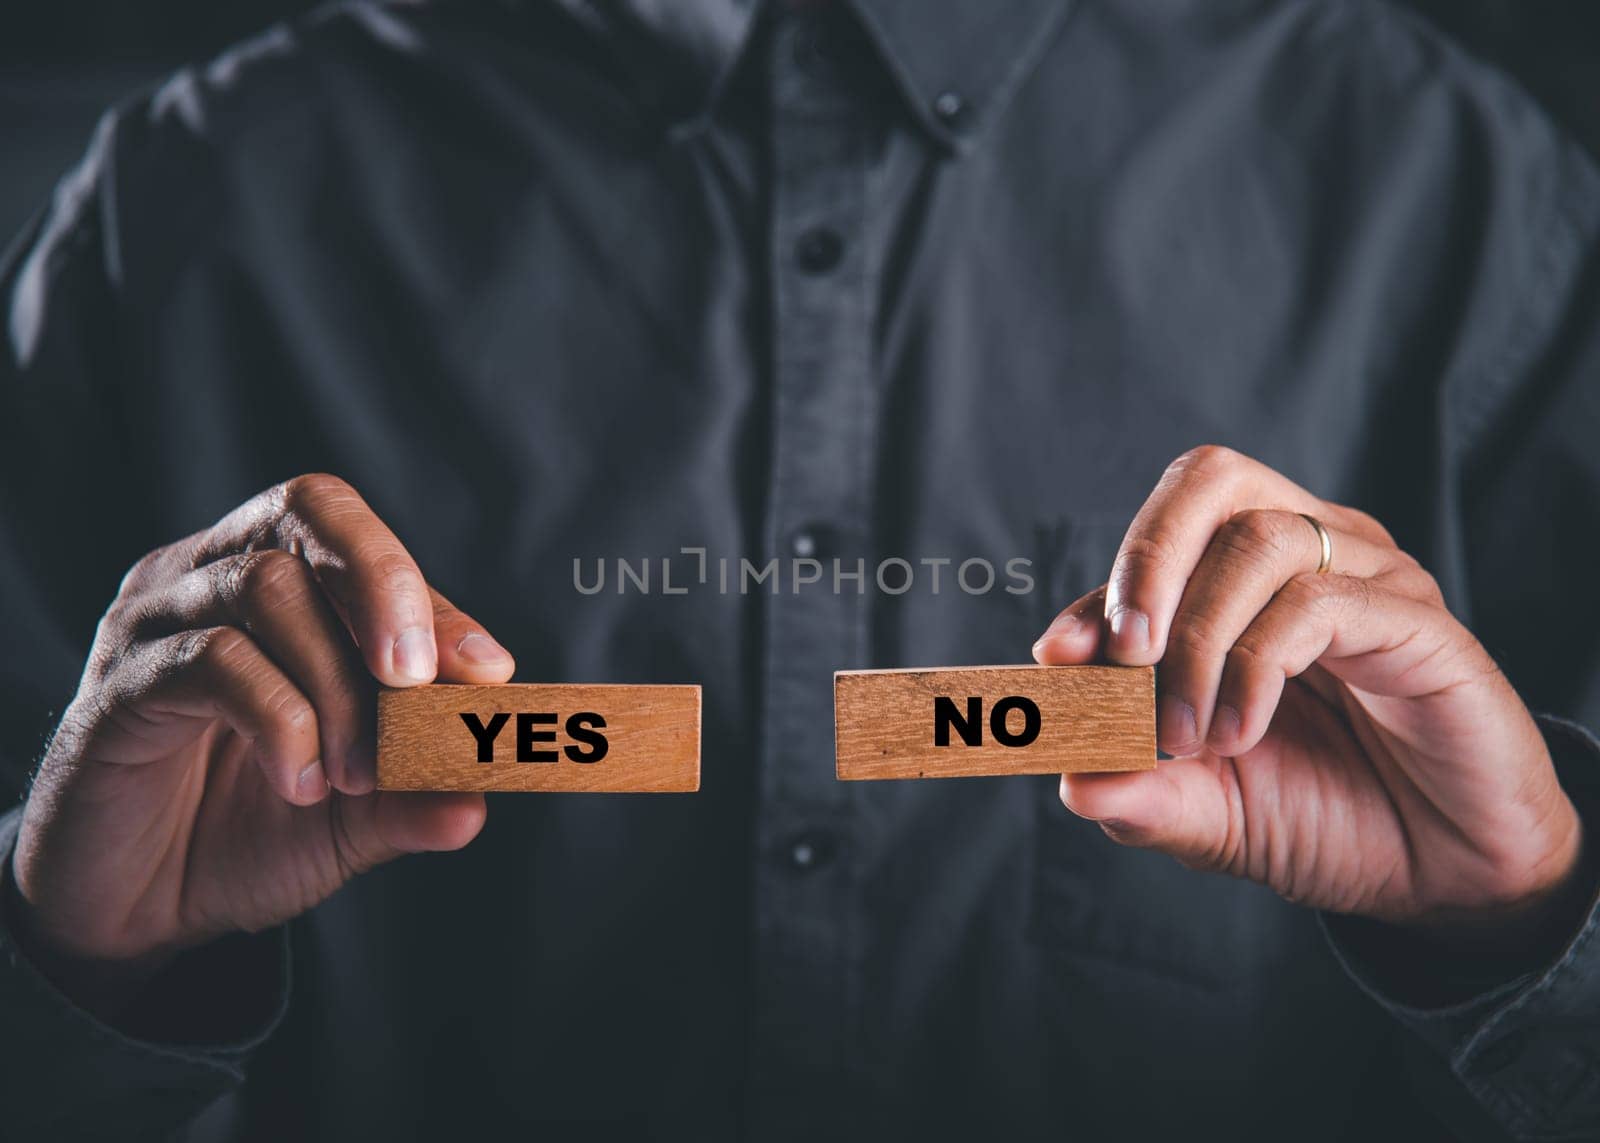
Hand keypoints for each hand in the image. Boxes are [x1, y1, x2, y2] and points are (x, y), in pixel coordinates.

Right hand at [10, 474, 513, 1010]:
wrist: (137, 909)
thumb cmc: (248, 832)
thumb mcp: (355, 819)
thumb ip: (415, 797)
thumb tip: (480, 799)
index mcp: (278, 579)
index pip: (364, 544)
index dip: (432, 600)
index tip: (489, 672)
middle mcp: (212, 576)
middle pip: (311, 510)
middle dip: (387, 584)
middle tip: (420, 680)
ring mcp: (156, 623)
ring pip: (267, 586)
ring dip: (337, 683)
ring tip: (359, 773)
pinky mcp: (116, 687)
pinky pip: (209, 661)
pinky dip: (279, 719)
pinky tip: (301, 784)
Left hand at [1033, 446, 1586, 945]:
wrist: (1447, 879)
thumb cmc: (1330, 823)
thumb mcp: (1212, 814)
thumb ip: (1141, 792)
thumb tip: (1068, 780)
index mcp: (1250, 582)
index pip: (1160, 541)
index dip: (1100, 593)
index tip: (1056, 660)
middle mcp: (1311, 556)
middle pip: (1213, 479)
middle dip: (1145, 559)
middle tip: (1121, 656)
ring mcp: (1369, 578)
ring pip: (1258, 539)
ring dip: (1198, 640)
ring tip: (1192, 733)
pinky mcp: (1417, 619)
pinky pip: (1319, 599)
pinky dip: (1257, 664)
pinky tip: (1244, 729)